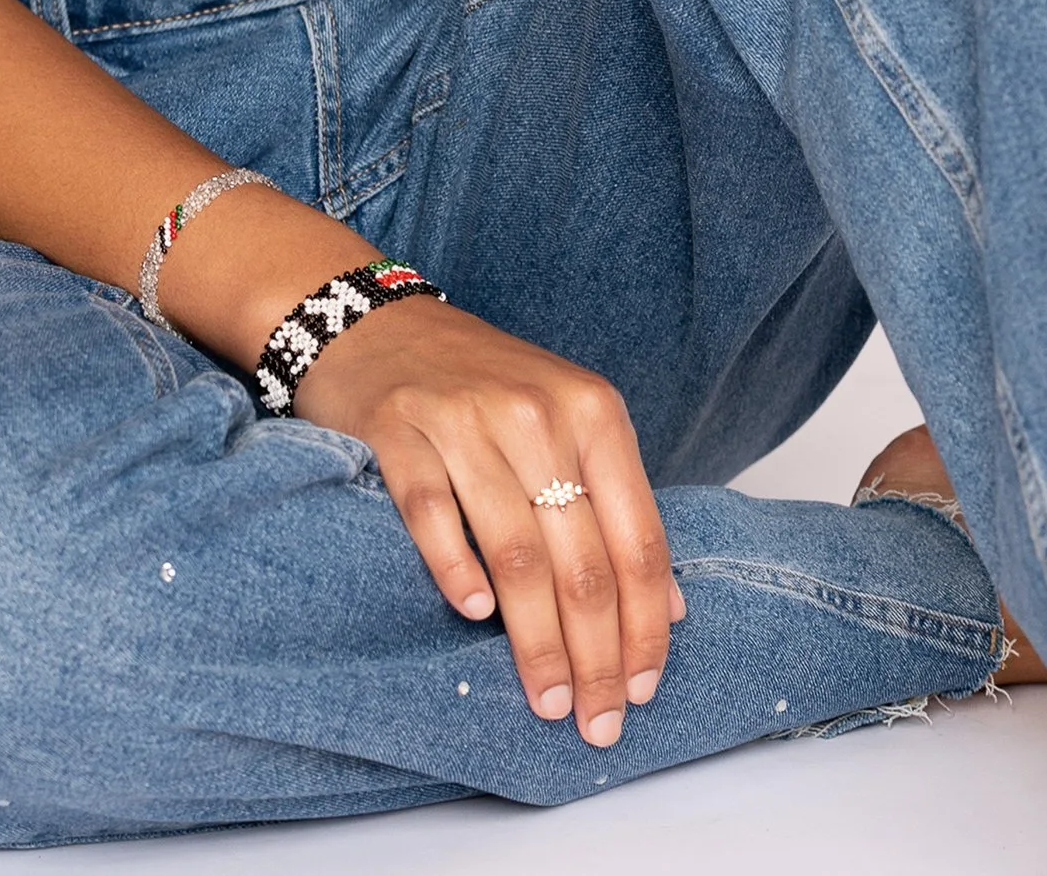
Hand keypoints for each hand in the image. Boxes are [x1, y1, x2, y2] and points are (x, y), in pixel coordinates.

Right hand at [294, 288, 682, 747]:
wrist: (380, 326)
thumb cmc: (485, 388)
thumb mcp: (569, 425)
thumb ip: (615, 504)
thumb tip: (666, 607)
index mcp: (594, 412)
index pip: (637, 539)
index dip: (645, 625)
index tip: (645, 689)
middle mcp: (538, 413)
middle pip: (582, 559)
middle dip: (595, 655)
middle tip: (596, 720)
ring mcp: (466, 421)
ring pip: (517, 552)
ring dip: (535, 640)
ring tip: (545, 698)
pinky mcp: (400, 431)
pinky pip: (433, 514)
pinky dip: (456, 570)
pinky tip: (472, 614)